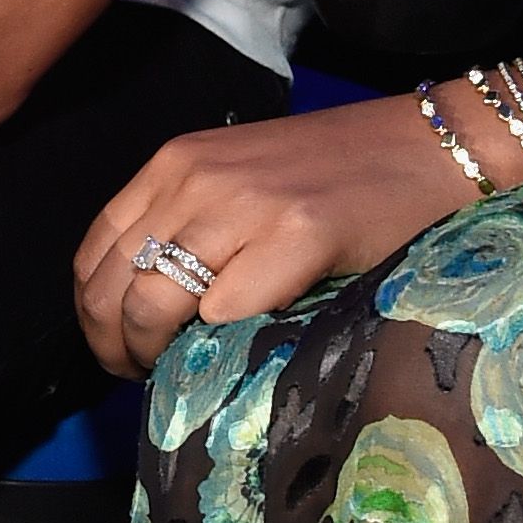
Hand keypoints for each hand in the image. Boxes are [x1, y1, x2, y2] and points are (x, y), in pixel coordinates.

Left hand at [74, 91, 508, 372]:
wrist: (429, 147)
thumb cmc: (339, 173)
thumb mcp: (239, 179)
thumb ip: (189, 223)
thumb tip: (142, 304)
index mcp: (176, 162)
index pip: (96, 251)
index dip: (93, 312)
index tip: (115, 346)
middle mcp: (196, 178)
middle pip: (113, 285)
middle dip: (113, 346)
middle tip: (137, 375)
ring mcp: (244, 205)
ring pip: (153, 305)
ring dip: (152, 356)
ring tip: (170, 376)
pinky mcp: (297, 235)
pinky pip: (224, 312)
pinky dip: (218, 342)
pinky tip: (231, 353)